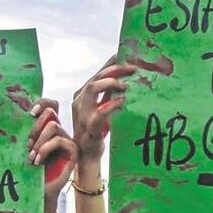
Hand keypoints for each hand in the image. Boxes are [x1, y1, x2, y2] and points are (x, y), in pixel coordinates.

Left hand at [26, 98, 77, 210]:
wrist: (39, 189)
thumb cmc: (31, 169)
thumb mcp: (26, 147)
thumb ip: (28, 131)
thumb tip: (24, 114)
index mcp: (49, 128)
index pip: (51, 106)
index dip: (42, 102)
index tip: (30, 113)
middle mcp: (60, 132)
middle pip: (51, 113)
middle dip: (35, 127)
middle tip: (27, 144)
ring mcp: (67, 141)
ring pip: (53, 126)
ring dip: (39, 141)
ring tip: (31, 156)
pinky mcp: (73, 151)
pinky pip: (59, 140)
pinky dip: (45, 149)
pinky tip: (37, 161)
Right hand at [71, 57, 136, 171]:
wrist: (86, 153)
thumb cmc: (96, 128)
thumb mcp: (101, 106)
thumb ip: (109, 93)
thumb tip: (125, 76)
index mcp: (82, 94)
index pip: (98, 73)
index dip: (113, 63)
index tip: (129, 58)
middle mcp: (79, 100)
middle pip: (96, 77)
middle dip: (115, 70)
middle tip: (133, 70)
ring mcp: (82, 113)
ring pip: (93, 88)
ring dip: (111, 83)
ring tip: (126, 86)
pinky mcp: (89, 127)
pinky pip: (100, 112)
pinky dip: (113, 104)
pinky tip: (123, 102)